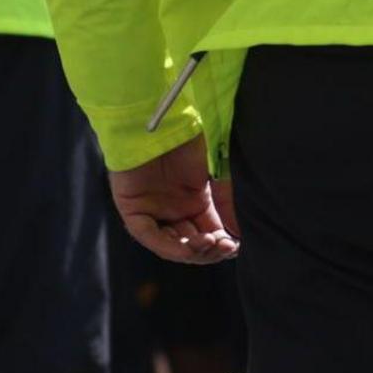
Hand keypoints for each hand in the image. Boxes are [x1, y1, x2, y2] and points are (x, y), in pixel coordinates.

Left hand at [110, 138, 239, 265]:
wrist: (158, 120)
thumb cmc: (187, 139)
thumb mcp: (215, 174)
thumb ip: (227, 203)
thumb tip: (240, 234)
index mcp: (193, 201)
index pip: (208, 233)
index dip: (220, 244)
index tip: (235, 246)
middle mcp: (172, 209)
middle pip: (191, 244)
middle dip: (209, 250)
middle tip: (224, 246)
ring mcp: (152, 210)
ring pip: (170, 245)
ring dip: (191, 251)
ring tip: (210, 242)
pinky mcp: (132, 209)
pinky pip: (149, 236)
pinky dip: (169, 245)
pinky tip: (188, 245)